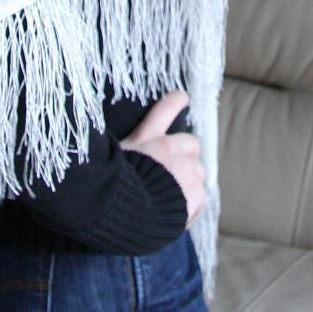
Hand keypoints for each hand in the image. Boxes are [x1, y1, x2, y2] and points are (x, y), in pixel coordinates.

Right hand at [120, 90, 205, 225]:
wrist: (120, 214)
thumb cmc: (110, 186)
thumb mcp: (115, 156)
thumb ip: (127, 143)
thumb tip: (129, 134)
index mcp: (149, 140)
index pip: (165, 111)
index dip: (175, 103)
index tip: (182, 97)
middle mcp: (171, 152)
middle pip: (191, 145)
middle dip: (183, 156)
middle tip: (168, 173)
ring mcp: (187, 172)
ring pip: (199, 172)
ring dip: (190, 180)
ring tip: (170, 197)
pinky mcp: (196, 194)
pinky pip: (202, 196)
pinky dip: (193, 203)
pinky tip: (176, 210)